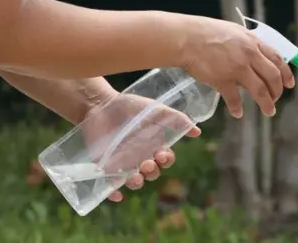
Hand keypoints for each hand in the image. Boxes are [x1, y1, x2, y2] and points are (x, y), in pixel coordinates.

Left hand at [79, 92, 200, 202]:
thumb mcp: (155, 109)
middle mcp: (140, 157)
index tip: (163, 155)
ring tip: (135, 177)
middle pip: (151, 173)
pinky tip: (117, 195)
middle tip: (147, 163)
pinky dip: (113, 194)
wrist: (100, 104)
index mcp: (153, 145)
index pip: (165, 159)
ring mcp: (123, 164)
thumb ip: (176, 119)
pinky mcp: (105, 168)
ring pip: (134, 181)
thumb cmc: (129, 106)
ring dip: (137, 183)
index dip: (167, 160)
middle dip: (152, 171)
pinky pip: (110, 186)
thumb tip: (197, 131)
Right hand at [181, 17, 294, 118]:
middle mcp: (249, 54)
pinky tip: (238, 113)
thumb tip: (256, 55)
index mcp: (253, 42)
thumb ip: (247, 43)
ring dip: (267, 103)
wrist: (187, 38)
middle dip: (277, 90)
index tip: (290, 84)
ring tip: (269, 111)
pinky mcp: (223, 79)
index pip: (277, 58)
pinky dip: (237, 108)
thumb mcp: (234, 32)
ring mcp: (237, 68)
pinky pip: (234, 98)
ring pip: (260, 90)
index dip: (286, 73)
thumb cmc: (206, 33)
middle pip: (272, 76)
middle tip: (277, 99)